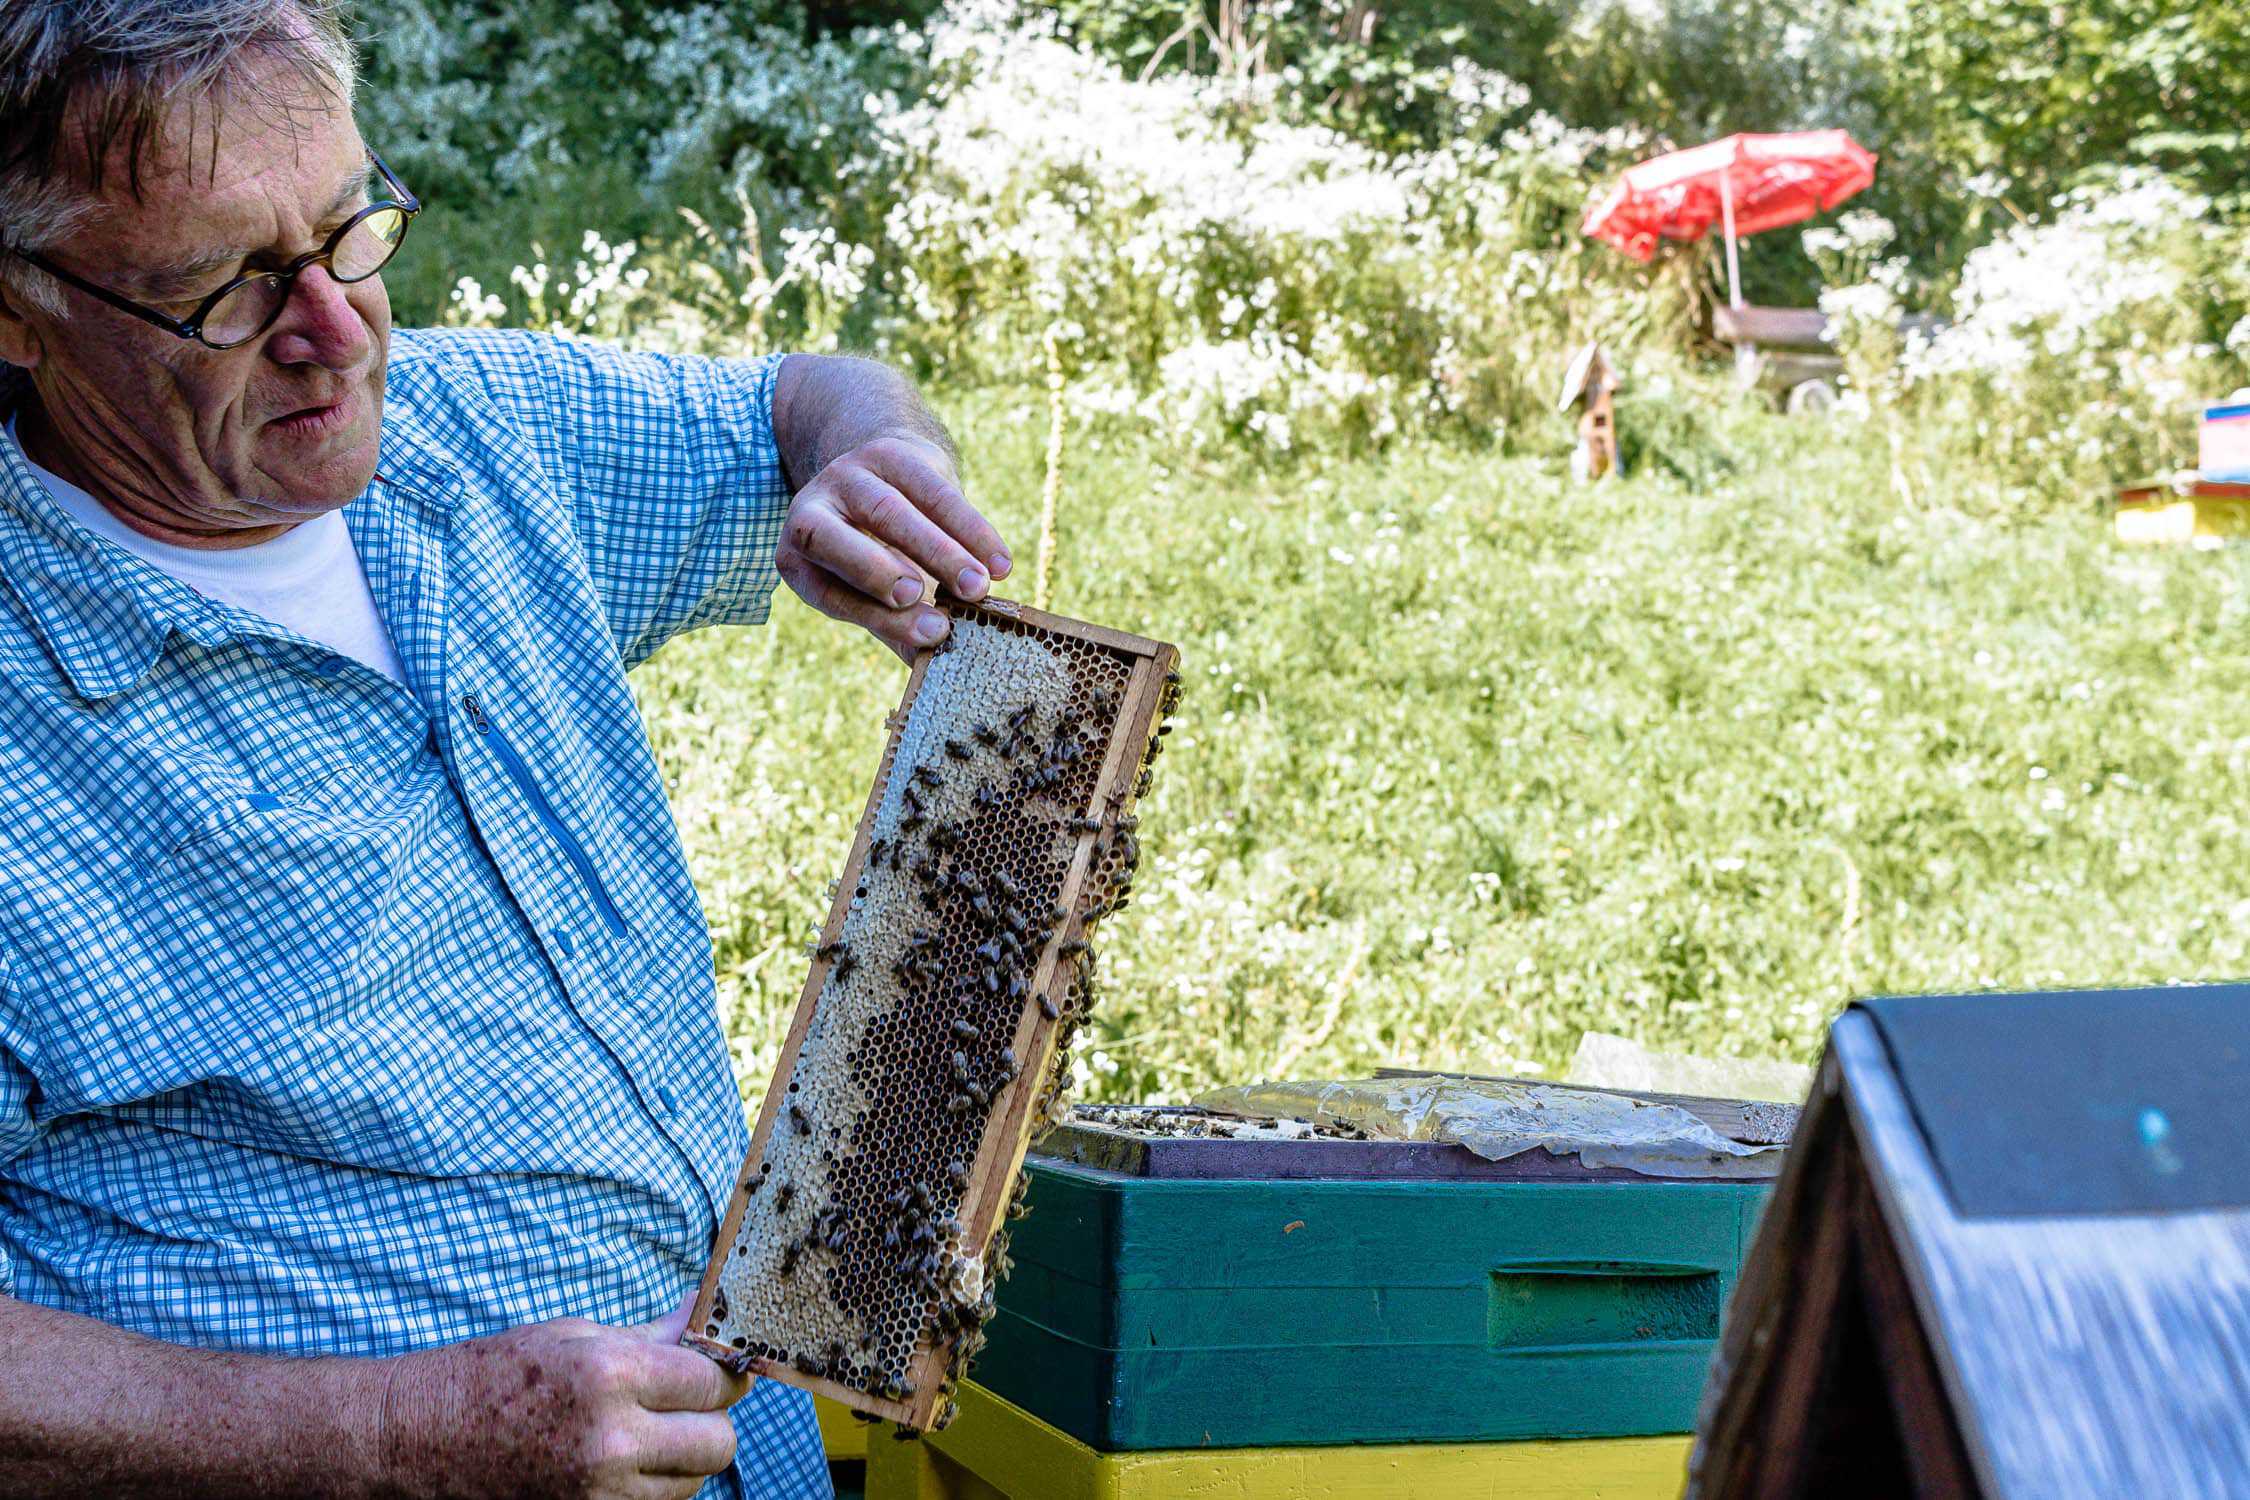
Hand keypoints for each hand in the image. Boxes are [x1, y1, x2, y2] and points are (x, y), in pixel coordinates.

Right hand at [375, 1293, 746, 1499]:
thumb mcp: (571, 1335)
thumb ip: (650, 1336)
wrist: (414, 1440)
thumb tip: (704, 1314)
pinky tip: (620, 1466)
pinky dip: (651, 1491)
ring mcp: (598, 1495)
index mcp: (610, 1375)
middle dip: (711, 1422)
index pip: (713, 1383)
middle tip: (687, 1407)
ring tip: (640, 1435)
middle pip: (719, 1443)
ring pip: (691, 1484)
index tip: (719, 1371)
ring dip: (681, 1460)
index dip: (723, 1375)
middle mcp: (611, 1441)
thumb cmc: (490, 1377)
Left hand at [776, 434, 1012, 660]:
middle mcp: (809, 511)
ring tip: (980, 588)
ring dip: (940, 553)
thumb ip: (897, 627)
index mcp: (798, 557)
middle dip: (885, 576)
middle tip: (938, 611)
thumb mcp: (876, 592)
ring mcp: (847, 475)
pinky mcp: (890, 453)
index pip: (830, 592)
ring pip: (889, 512)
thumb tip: (933, 675)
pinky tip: (999, 562)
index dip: (878, 616)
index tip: (932, 635)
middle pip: (840, 543)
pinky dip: (970, 528)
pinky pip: (932, 490)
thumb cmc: (881, 554)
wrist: (889, 477)